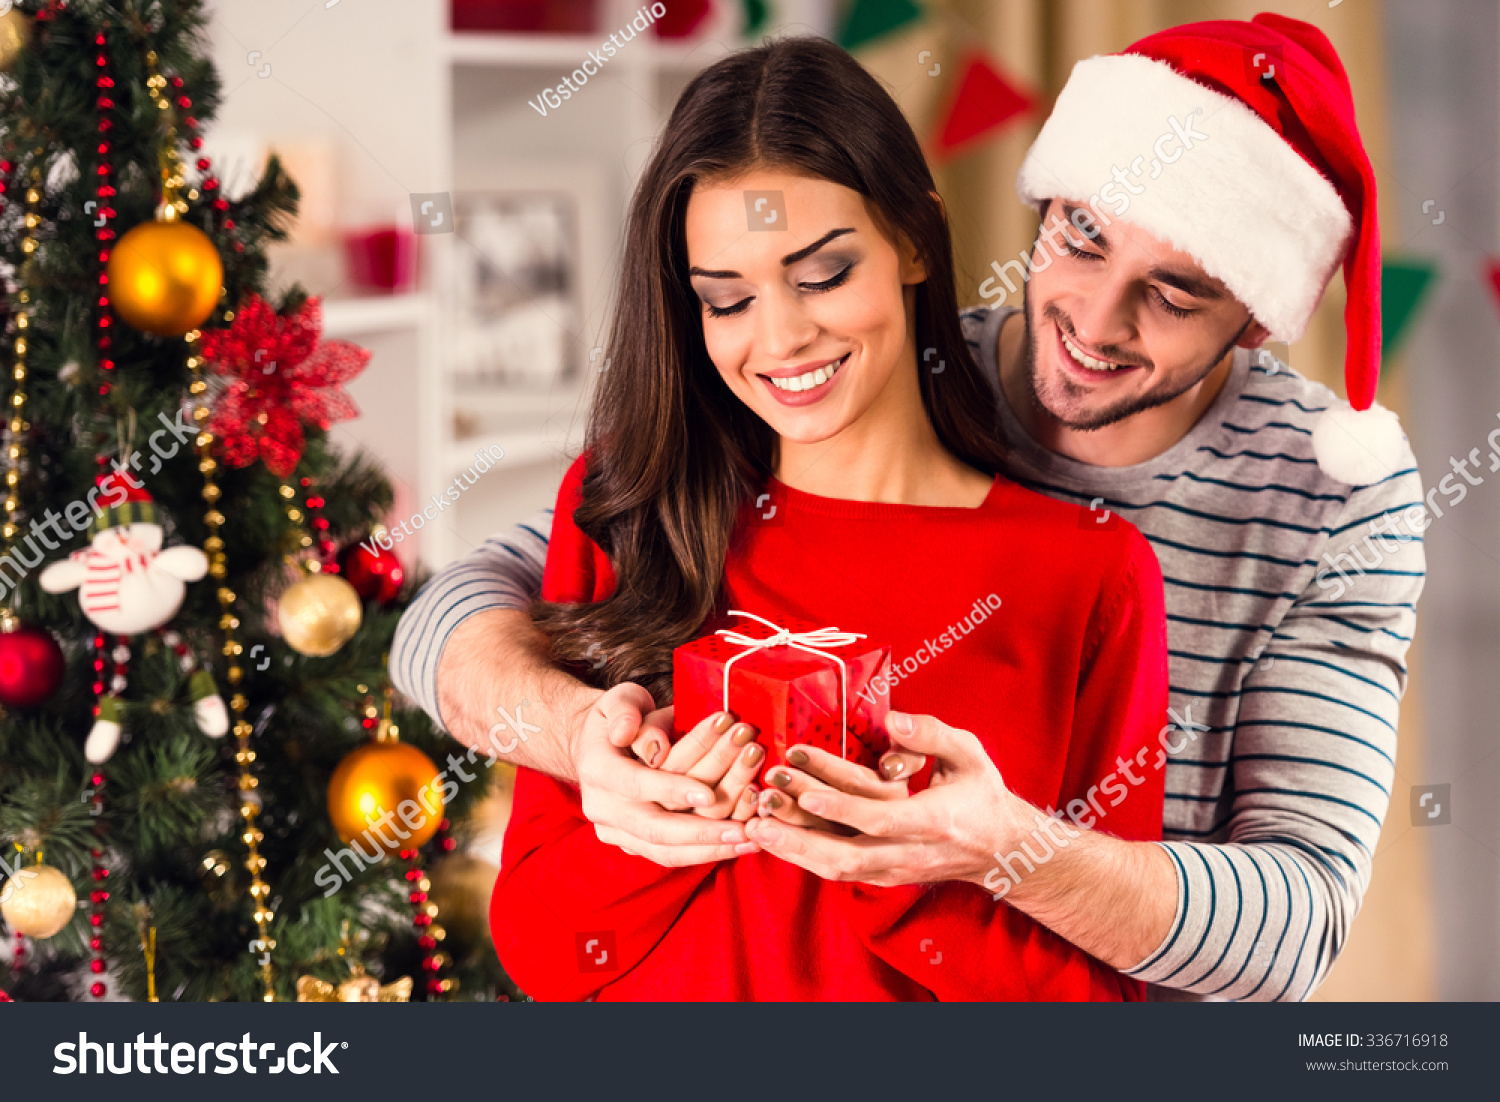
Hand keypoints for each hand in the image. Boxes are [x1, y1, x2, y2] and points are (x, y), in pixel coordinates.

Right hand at [573, 684, 761, 865]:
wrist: (599, 744)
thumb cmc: (621, 715)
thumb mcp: (621, 699)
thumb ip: (629, 710)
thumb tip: (653, 745)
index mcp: (595, 768)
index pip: (635, 784)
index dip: (671, 790)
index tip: (709, 794)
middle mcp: (601, 806)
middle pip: (652, 829)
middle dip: (699, 832)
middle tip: (740, 831)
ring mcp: (615, 831)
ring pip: (663, 851)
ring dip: (709, 850)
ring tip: (748, 840)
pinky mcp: (633, 844)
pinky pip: (670, 856)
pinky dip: (704, 854)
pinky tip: (738, 846)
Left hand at [744, 711, 1033, 886]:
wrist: (1000, 849)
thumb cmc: (980, 793)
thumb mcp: (969, 754)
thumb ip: (932, 735)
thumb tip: (892, 720)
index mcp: (932, 821)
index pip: (880, 819)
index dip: (841, 809)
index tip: (806, 793)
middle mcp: (909, 853)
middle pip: (846, 855)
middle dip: (799, 838)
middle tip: (759, 812)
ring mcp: (894, 870)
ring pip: (836, 870)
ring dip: (793, 850)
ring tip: (754, 826)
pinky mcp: (882, 877)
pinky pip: (838, 871)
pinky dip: (804, 857)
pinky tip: (775, 839)